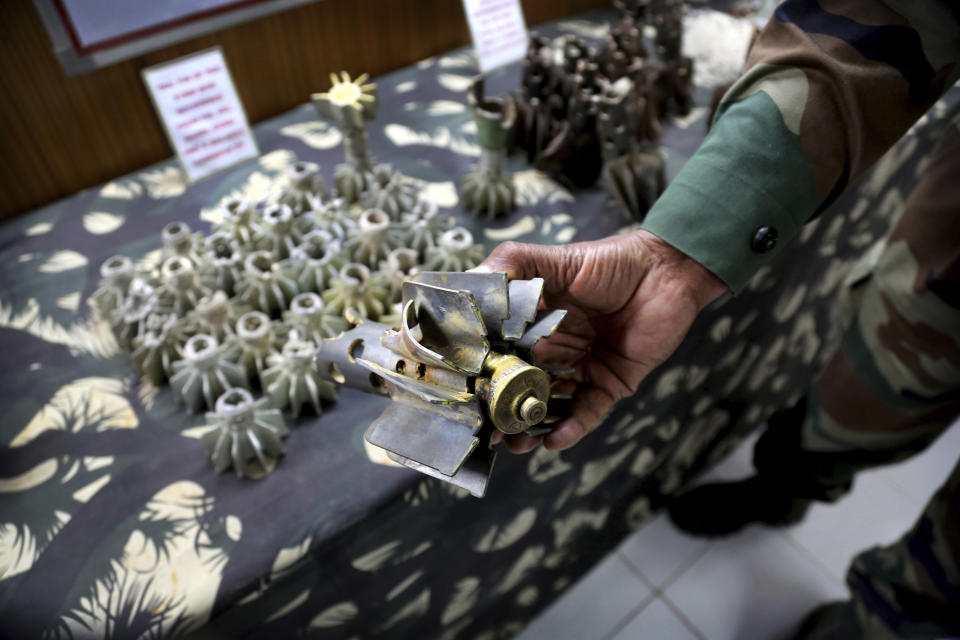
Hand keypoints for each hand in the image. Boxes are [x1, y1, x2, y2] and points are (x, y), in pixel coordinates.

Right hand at [475, 230, 726, 452]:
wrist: (666, 271)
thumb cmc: (610, 262)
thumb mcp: (553, 260)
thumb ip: (511, 267)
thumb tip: (467, 279)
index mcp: (534, 324)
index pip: (501, 354)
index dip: (483, 373)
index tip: (463, 393)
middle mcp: (554, 350)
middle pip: (521, 386)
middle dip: (503, 410)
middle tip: (485, 429)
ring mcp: (582, 369)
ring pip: (550, 405)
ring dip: (532, 426)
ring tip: (516, 445)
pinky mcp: (611, 383)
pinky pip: (588, 411)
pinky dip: (572, 427)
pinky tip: (555, 439)